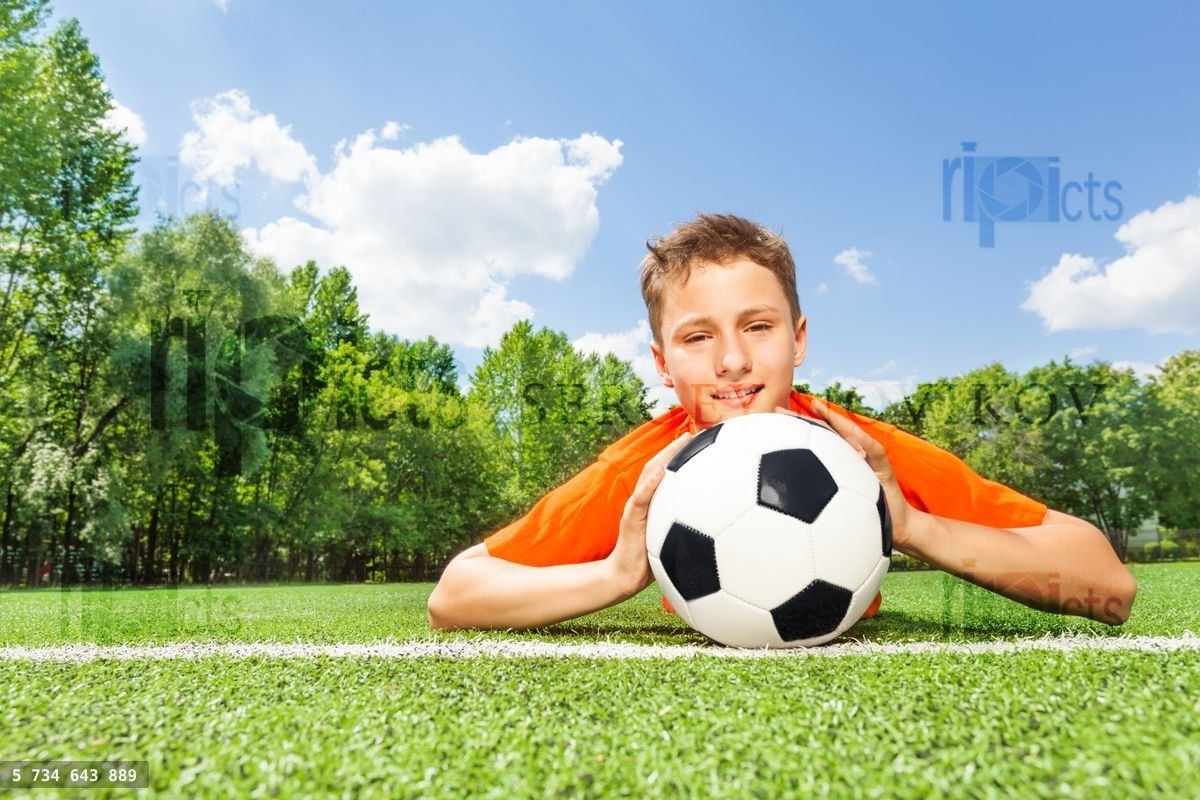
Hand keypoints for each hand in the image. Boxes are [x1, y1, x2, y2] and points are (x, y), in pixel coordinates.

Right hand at [606, 431, 693, 598]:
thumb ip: (692, 535)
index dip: (687, 457)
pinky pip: (641, 498)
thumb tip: (723, 536)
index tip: (707, 442)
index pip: (671, 474)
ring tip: (683, 441)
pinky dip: (651, 483)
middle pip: (661, 466)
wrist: (625, 578)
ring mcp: (636, 506)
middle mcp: (647, 499)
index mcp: (658, 504)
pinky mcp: (630, 518)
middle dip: (679, 448)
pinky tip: (662, 472)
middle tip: (700, 432)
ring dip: (666, 456)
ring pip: (651, 474)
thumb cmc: (651, 563)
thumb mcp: (675, 546)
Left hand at [774, 399, 915, 550]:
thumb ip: (817, 501)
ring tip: (817, 406)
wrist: (896, 527)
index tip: (774, 417)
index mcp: (838, 465)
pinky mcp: (884, 467)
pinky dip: (864, 441)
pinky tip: (852, 431)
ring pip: (848, 434)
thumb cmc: (865, 519)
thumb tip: (785, 502)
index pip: (814, 442)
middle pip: (826, 432)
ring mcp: (867, 459)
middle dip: (804, 418)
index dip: (795, 430)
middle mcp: (852, 457)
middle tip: (781, 407)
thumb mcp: (835, 512)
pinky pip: (874, 451)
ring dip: (834, 419)